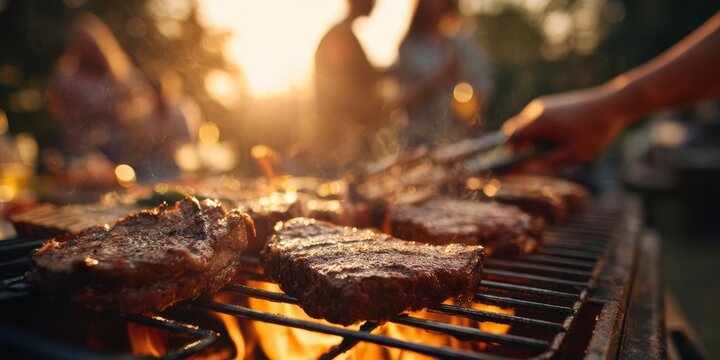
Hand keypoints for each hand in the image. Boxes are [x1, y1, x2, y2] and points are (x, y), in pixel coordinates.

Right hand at [501, 84, 632, 169]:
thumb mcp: (570, 155)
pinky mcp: (553, 103)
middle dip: (522, 148)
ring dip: (534, 140)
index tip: (512, 165)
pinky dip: (542, 132)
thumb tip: (521, 170)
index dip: (508, 153)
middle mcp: (536, 110)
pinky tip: (562, 139)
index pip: (509, 137)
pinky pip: (538, 121)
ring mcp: (544, 105)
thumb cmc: (594, 132)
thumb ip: (543, 163)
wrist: (615, 104)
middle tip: (539, 161)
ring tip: (556, 151)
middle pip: (516, 131)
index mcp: (537, 122)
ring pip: (528, 126)